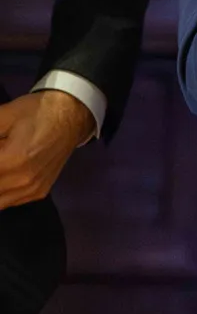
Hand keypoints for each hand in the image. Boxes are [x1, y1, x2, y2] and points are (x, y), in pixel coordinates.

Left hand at [0, 91, 94, 210]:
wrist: (73, 114)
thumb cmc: (36, 111)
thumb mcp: (3, 115)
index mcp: (11, 161)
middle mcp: (23, 181)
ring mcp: (32, 189)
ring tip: (1, 166)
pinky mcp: (39, 192)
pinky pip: (8, 202)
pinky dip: (0, 192)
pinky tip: (4, 174)